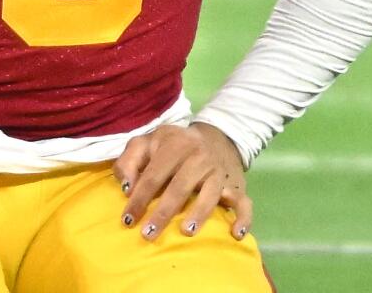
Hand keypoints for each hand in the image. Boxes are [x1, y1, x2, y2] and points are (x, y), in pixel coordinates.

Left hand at [115, 121, 251, 243]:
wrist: (214, 137)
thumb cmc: (171, 147)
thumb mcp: (146, 143)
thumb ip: (128, 161)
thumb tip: (127, 189)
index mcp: (176, 144)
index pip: (154, 174)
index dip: (139, 198)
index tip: (128, 220)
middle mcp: (200, 156)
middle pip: (180, 186)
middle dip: (163, 212)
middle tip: (148, 234)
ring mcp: (219, 171)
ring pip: (211, 193)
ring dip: (199, 213)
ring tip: (185, 232)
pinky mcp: (236, 185)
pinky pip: (244, 202)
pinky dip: (243, 218)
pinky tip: (236, 233)